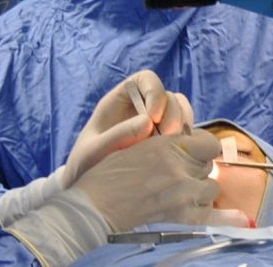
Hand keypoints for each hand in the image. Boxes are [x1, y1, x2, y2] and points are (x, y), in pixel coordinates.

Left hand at [63, 70, 192, 186]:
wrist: (90, 193)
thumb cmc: (85, 165)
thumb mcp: (93, 152)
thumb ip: (116, 136)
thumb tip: (148, 123)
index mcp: (121, 99)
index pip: (145, 80)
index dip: (155, 92)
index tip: (154, 117)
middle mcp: (142, 108)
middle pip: (169, 97)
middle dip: (174, 114)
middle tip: (169, 136)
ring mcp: (157, 126)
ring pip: (181, 114)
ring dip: (183, 128)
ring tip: (176, 148)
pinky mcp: (166, 144)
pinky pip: (184, 135)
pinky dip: (187, 143)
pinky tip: (180, 158)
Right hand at [73, 129, 220, 230]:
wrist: (96, 208)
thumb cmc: (109, 176)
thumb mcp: (137, 146)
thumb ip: (166, 144)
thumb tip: (187, 141)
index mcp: (168, 146)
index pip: (210, 143)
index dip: (203, 147)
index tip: (194, 152)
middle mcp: (180, 167)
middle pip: (208, 166)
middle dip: (196, 168)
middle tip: (178, 174)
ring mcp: (184, 193)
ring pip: (210, 188)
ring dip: (199, 189)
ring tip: (180, 192)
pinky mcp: (183, 217)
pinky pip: (205, 210)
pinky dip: (197, 209)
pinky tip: (180, 207)